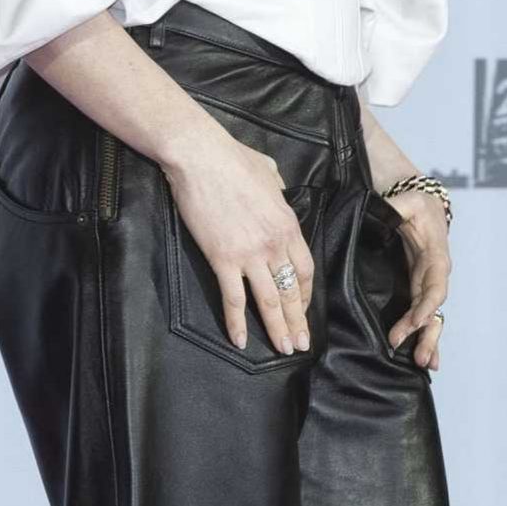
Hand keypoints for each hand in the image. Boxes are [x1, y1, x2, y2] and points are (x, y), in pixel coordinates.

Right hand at [163, 125, 315, 354]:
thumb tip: (277, 193)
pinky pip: (232, 299)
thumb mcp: (269, 173)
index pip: (305, 269)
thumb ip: (278, 192)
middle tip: (301, 344)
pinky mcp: (222, 259)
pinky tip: (239, 341)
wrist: (200, 156)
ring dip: (277, 328)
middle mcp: (274, 244)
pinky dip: (236, 322)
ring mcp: (249, 254)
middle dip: (297, 321)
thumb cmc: (232, 158)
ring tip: (283, 350)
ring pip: (268, 301)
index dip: (305, 295)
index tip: (303, 310)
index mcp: (288, 225)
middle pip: (291, 291)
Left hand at [384, 188, 450, 370]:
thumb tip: (389, 210)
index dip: (428, 305)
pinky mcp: (417, 289)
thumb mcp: (408, 201)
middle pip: (435, 309)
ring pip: (432, 317)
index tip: (418, 322)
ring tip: (423, 364)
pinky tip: (423, 358)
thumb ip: (398, 207)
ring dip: (428, 340)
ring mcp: (427, 284)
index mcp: (435, 257)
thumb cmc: (415, 203)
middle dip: (427, 332)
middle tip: (417, 356)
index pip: (434, 285)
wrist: (422, 204)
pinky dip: (425, 336)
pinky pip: (423, 315)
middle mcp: (435, 275)